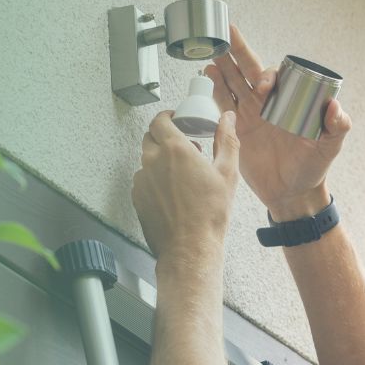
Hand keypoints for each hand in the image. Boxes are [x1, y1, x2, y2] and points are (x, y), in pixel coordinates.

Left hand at [131, 109, 239, 262]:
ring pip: (146, 160)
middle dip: (164, 137)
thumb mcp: (227, 173)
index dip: (167, 117)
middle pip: (150, 137)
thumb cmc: (209, 214)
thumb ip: (226, 140)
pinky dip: (154, 180)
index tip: (176, 119)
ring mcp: (142, 181)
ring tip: (180, 174)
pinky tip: (172, 192)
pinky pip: (143, 181)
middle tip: (182, 146)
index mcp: (174, 150)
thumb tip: (227, 119)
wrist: (189, 248)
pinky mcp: (137, 198)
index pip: (160, 120)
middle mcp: (153, 162)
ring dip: (159, 160)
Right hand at [204, 25, 350, 219]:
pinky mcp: (238, 128)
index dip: (268, 76)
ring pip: (234, 83)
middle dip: (238, 51)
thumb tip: (335, 107)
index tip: (264, 88)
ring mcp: (252, 114)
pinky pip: (225, 104)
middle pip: (250, 71)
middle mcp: (269, 103)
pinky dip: (216, 88)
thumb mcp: (329, 148)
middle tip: (227, 32)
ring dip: (223, 67)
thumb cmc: (313, 169)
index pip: (276, 77)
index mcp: (290, 102)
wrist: (292, 194)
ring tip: (212, 51)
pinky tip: (209, 74)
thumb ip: (337, 128)